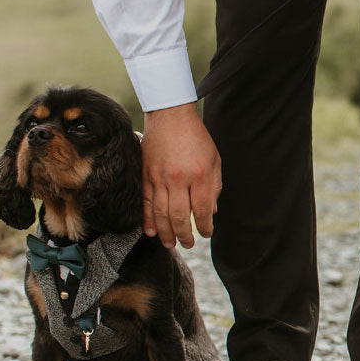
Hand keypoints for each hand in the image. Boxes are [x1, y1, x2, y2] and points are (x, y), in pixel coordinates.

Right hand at [141, 103, 221, 248]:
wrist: (170, 115)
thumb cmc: (196, 138)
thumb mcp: (214, 160)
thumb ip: (214, 187)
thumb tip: (212, 211)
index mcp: (198, 175)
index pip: (201, 209)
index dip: (204, 226)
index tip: (206, 234)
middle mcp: (177, 179)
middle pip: (178, 215)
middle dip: (184, 234)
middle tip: (188, 244)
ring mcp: (158, 177)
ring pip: (160, 212)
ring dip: (165, 232)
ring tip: (170, 244)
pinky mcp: (145, 174)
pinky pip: (145, 201)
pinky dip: (146, 218)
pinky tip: (150, 231)